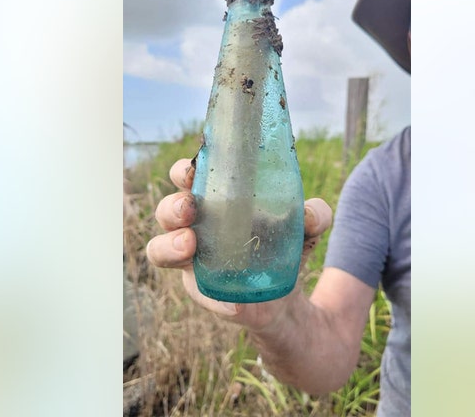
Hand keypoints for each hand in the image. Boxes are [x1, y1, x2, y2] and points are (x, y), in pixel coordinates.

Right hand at [146, 158, 332, 330]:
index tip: (192, 169)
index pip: (187, 178)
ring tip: (188, 245)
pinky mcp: (201, 291)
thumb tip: (308, 212)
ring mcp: (192, 260)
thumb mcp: (307, 227)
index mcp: (214, 199)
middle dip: (172, 207)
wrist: (285, 296)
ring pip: (159, 249)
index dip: (183, 171)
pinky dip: (213, 299)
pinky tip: (233, 304)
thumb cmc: (285, 247)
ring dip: (168, 245)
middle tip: (189, 208)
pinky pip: (196, 293)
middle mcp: (195, 226)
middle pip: (167, 211)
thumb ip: (314, 214)